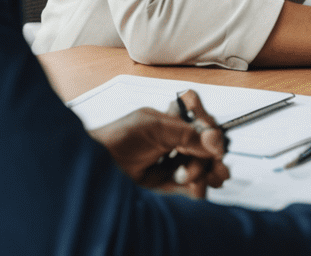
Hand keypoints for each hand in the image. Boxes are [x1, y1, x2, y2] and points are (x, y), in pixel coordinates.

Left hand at [89, 89, 228, 196]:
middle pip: (203, 147)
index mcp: (170, 120)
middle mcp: (172, 140)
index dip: (210, 133)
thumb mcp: (155, 127)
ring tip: (197, 182)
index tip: (216, 146)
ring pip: (199, 166)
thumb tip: (215, 140)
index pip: (200, 122)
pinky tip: (197, 191)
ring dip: (203, 175)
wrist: (94, 167)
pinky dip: (196, 189)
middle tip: (215, 171)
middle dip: (209, 159)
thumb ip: (187, 132)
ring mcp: (168, 162)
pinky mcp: (163, 184)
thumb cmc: (119, 139)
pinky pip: (188, 186)